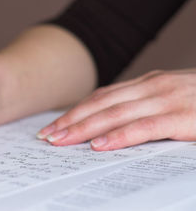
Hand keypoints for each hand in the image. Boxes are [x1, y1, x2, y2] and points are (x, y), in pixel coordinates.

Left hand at [37, 69, 195, 149]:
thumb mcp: (169, 97)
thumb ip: (143, 106)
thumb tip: (111, 125)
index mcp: (147, 83)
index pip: (101, 97)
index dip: (76, 111)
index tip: (55, 125)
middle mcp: (152, 87)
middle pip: (101, 104)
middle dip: (71, 121)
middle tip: (47, 136)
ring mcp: (168, 99)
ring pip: (115, 114)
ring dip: (84, 128)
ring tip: (61, 141)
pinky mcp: (183, 117)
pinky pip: (145, 127)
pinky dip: (119, 136)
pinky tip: (100, 146)